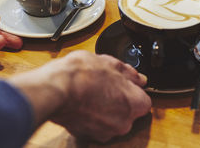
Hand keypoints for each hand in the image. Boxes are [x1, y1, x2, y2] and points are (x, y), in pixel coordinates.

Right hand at [8, 50, 151, 142]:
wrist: (56, 90)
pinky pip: (93, 125)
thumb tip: (138, 78)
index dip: (133, 90)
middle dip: (118, 100)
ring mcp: (104, 132)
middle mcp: (123, 123)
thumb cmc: (82, 75)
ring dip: (103, 108)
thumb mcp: (109, 63)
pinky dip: (89, 116)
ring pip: (110, 119)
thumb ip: (128, 73)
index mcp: (134, 104)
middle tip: (104, 84)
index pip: (144, 100)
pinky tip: (81, 101)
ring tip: (90, 91)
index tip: (124, 84)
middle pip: (127, 112)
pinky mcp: (86, 135)